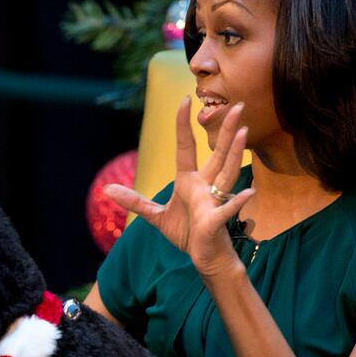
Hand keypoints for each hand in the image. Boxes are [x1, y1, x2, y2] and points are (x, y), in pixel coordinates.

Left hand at [105, 97, 254, 277]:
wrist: (204, 256)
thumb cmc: (186, 232)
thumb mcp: (156, 216)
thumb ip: (135, 201)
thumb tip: (107, 189)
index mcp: (189, 181)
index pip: (186, 147)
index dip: (183, 124)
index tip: (184, 100)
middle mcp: (205, 186)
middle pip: (217, 154)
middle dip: (226, 131)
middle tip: (239, 105)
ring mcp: (213, 201)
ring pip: (226, 173)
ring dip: (234, 153)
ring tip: (243, 133)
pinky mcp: (215, 221)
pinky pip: (226, 210)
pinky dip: (236, 202)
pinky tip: (248, 193)